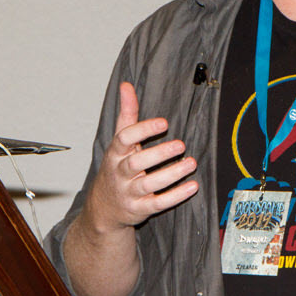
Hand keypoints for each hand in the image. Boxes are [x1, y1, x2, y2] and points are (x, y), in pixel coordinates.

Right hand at [82, 81, 198, 233]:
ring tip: (191, 163)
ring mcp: (129, 192)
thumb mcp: (118, 142)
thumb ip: (126, 114)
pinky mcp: (140, 209)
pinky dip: (175, 196)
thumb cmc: (116, 168)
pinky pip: (158, 204)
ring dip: (171, 174)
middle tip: (180, 145)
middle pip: (136, 163)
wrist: (104, 207)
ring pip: (149, 184)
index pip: (124, 139)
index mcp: (115, 153)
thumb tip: (126, 85)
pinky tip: (192, 186)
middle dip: (159, 154)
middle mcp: (120, 173)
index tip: (164, 123)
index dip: (143, 130)